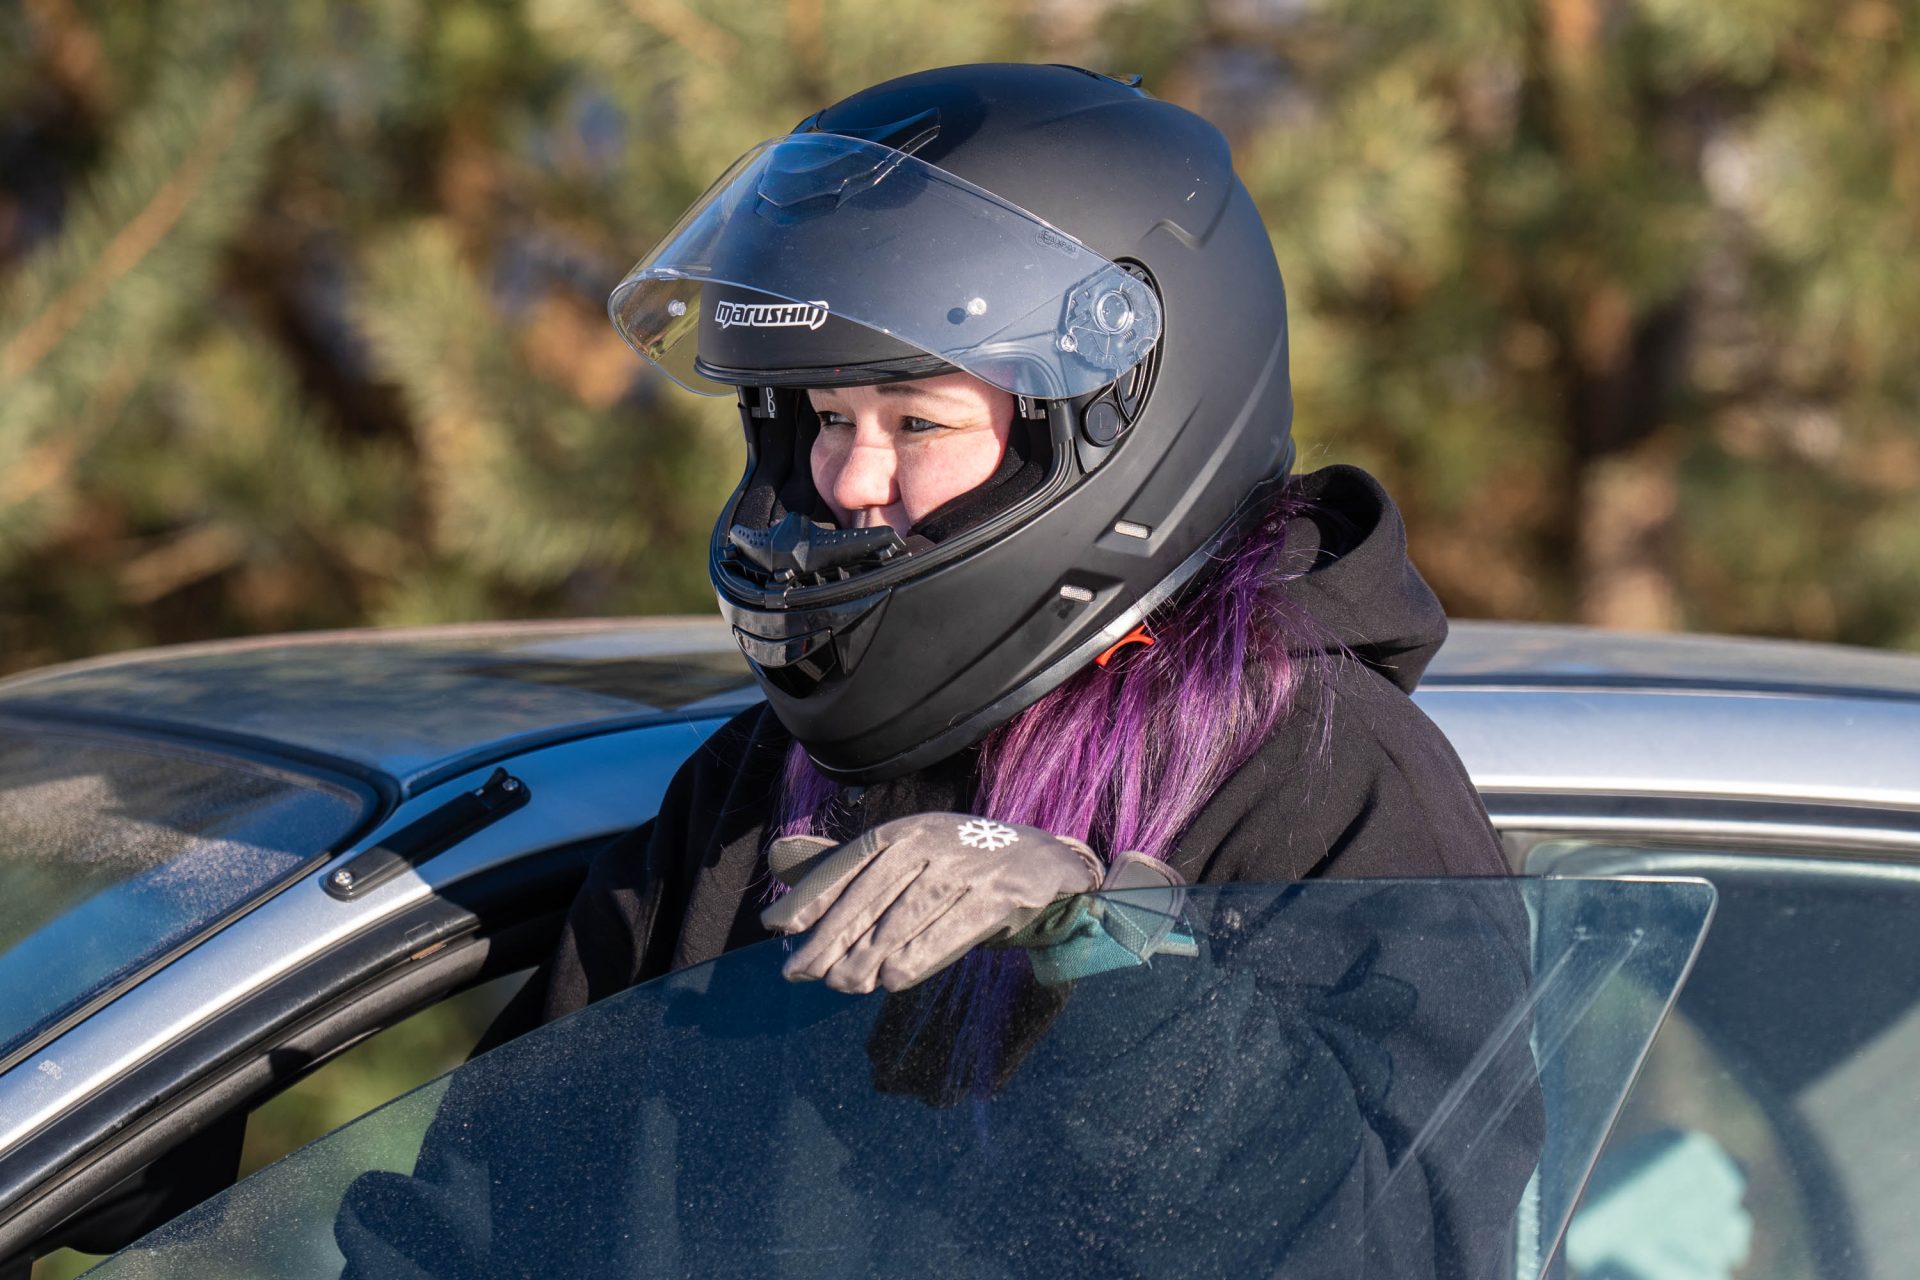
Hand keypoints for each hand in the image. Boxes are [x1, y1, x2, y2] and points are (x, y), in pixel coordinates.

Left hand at [761, 813, 1103, 992]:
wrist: (1039, 861)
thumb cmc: (955, 862)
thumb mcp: (903, 850)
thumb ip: (844, 860)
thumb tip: (777, 856)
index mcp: (902, 832)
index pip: (847, 864)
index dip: (810, 895)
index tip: (778, 926)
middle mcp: (928, 844)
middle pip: (867, 899)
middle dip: (828, 940)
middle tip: (798, 972)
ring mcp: (964, 869)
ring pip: (901, 923)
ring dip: (866, 960)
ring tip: (842, 984)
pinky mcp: (996, 897)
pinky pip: (947, 935)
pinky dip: (916, 960)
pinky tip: (890, 981)